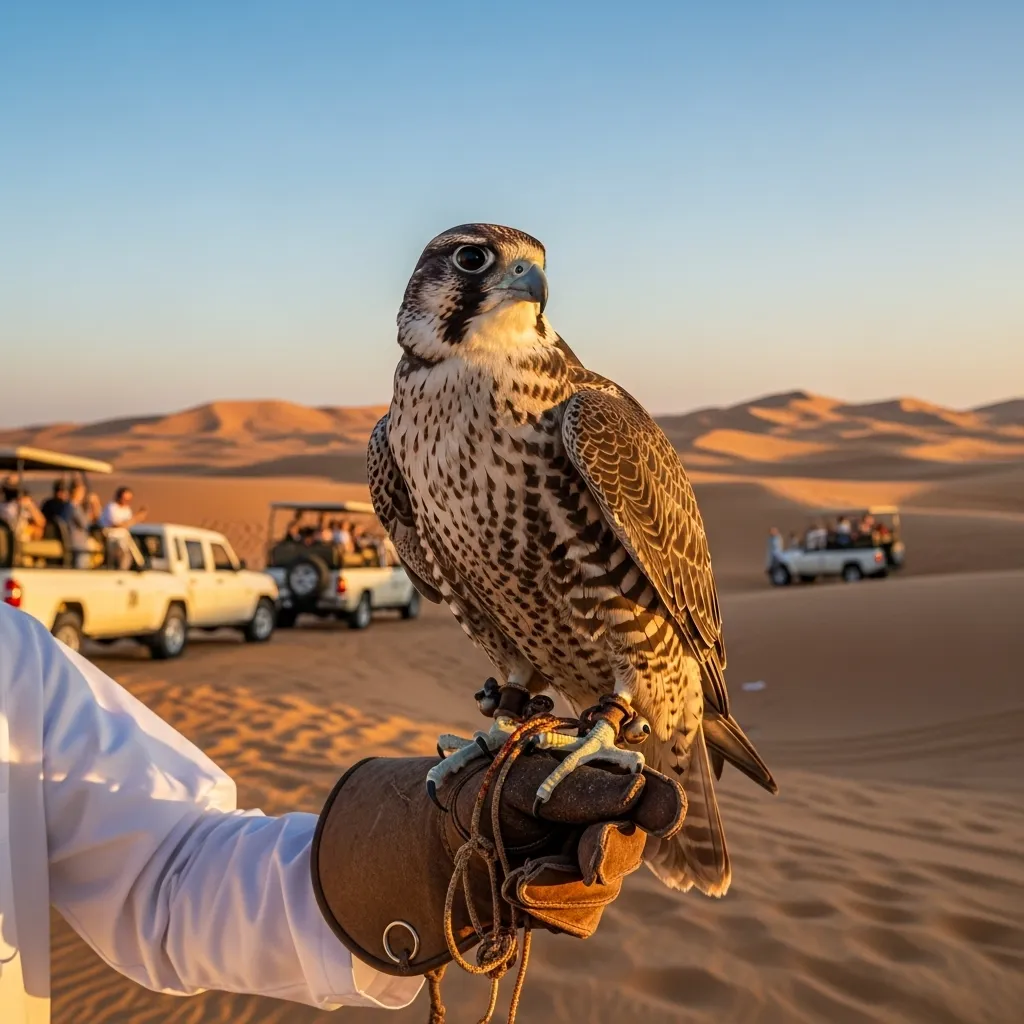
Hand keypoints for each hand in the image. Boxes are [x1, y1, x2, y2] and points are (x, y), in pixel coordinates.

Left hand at [312, 751, 684, 976]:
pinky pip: (578, 921)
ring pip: (601, 893)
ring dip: (555, 889)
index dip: (660, 805)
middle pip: (628, 850)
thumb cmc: (482, 792)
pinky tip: (515, 891)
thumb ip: (583, 789)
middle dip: (597, 856)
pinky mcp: (569, 906)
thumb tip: (639, 788)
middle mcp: (604, 823)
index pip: (649, 795)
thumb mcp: (527, 783)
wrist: (439, 840)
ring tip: (513, 879)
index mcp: (600, 782)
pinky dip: (546, 911)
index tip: (661, 816)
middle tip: (579, 862)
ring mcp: (590, 867)